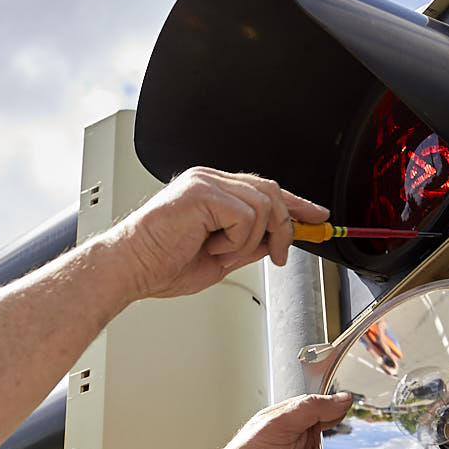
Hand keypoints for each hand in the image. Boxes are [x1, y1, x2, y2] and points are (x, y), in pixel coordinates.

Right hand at [111, 167, 328, 299]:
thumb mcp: (222, 258)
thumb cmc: (161, 264)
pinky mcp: (201, 192)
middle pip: (271, 192)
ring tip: (219, 253)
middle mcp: (209, 180)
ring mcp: (205, 182)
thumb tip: (278, 242)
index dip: (296, 204)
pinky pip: (246, 216)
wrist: (131, 269)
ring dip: (250, 241)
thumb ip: (250, 244)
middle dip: (285, 227)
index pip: (265, 190)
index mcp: (212, 191)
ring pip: (263, 205)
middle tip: (278, 256)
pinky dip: (235, 241)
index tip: (317, 218)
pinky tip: (210, 246)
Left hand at [194, 392, 354, 448]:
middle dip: (346, 434)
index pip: (324, 407)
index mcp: (293, 419)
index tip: (351, 408)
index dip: (338, 407)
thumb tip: (341, 399)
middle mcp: (304, 440)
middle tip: (346, 435)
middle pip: (338, 432)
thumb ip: (310, 408)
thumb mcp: (277, 422)